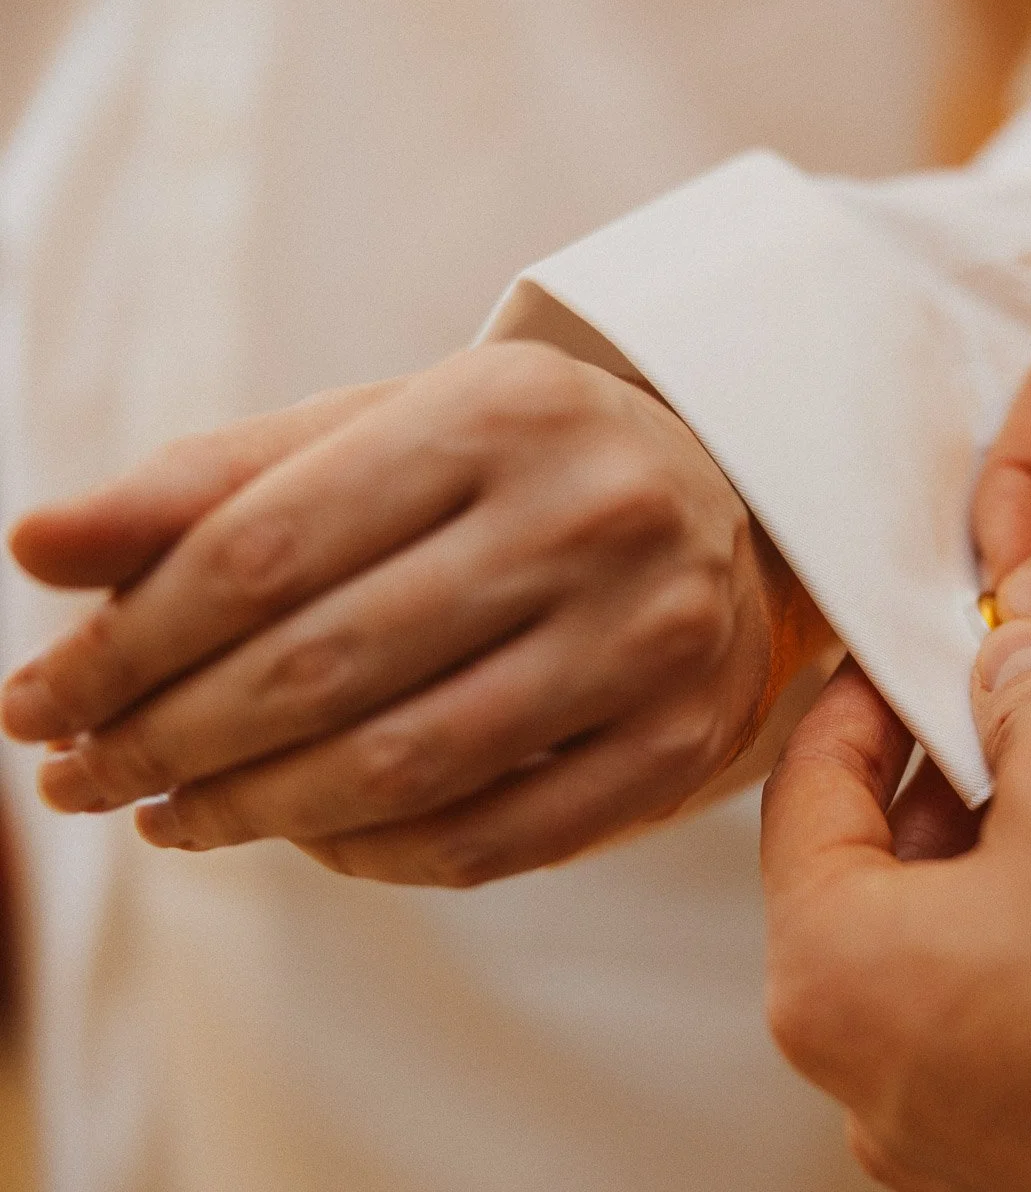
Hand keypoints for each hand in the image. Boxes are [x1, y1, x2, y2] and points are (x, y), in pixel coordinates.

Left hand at [3, 341, 825, 885]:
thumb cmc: (513, 468)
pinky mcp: (679, 744)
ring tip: (167, 817)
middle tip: (74, 778)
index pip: (264, 547)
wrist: (723, 506)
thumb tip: (36, 549)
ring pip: (401, 767)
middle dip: (165, 739)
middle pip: (321, 667)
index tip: (34, 703)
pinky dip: (368, 858)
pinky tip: (302, 837)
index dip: (124, 644)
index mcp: (501, 411)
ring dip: (250, 812)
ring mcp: (653, 638)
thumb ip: (212, 484)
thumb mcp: (378, 432)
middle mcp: (595, 517)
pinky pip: (488, 841)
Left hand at [762, 620, 1030, 1191]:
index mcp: (838, 979)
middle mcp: (870, 1078)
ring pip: (956, 947)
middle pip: (881, 876)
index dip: (868, 699)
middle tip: (1024, 697)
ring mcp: (954, 1135)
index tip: (918, 652)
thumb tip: (1013, 668)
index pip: (806, 795)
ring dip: (1015, 851)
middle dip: (957, 772)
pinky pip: (1017, 1017)